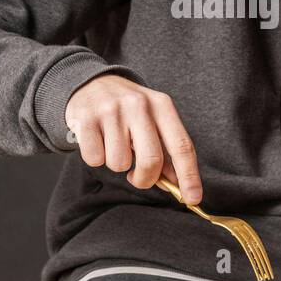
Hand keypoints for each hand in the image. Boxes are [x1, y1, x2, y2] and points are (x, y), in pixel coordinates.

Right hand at [64, 74, 202, 202]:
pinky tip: (98, 140)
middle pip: (151, 160)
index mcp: (161, 105)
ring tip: (113, 146)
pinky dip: (96, 157)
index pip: (181, 145)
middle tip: (137, 178)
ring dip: (117, 164)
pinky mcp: (86, 117)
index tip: (193, 198)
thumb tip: (177, 184)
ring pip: (120, 164)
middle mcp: (139, 104)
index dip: (189, 175)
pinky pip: (95, 159)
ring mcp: (111, 110)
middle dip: (145, 179)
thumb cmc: (127, 109)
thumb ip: (166, 150)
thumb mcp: (152, 120)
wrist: (91, 83)